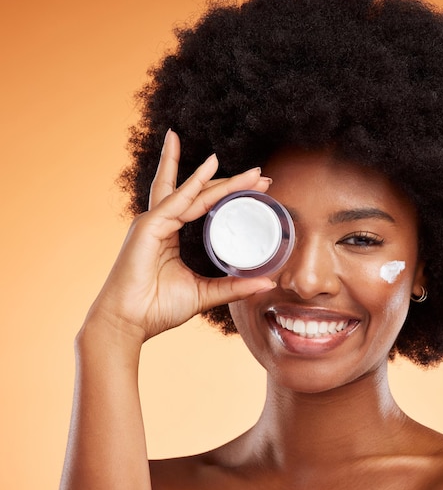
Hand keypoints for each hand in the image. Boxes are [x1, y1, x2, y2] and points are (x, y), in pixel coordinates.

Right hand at [86, 129, 274, 344]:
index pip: (202, 202)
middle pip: (198, 191)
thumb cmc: (157, 308)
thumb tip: (268, 283)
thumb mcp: (205, 293)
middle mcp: (162, 221)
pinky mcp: (148, 226)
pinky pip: (178, 200)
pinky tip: (210, 166)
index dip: (228, 192)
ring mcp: (154, 221)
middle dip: (230, 181)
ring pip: (193, 191)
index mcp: (171, 233)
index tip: (258, 187)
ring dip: (221, 177)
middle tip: (260, 174)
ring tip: (251, 169)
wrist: (128, 322)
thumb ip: (234, 286)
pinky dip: (194, 183)